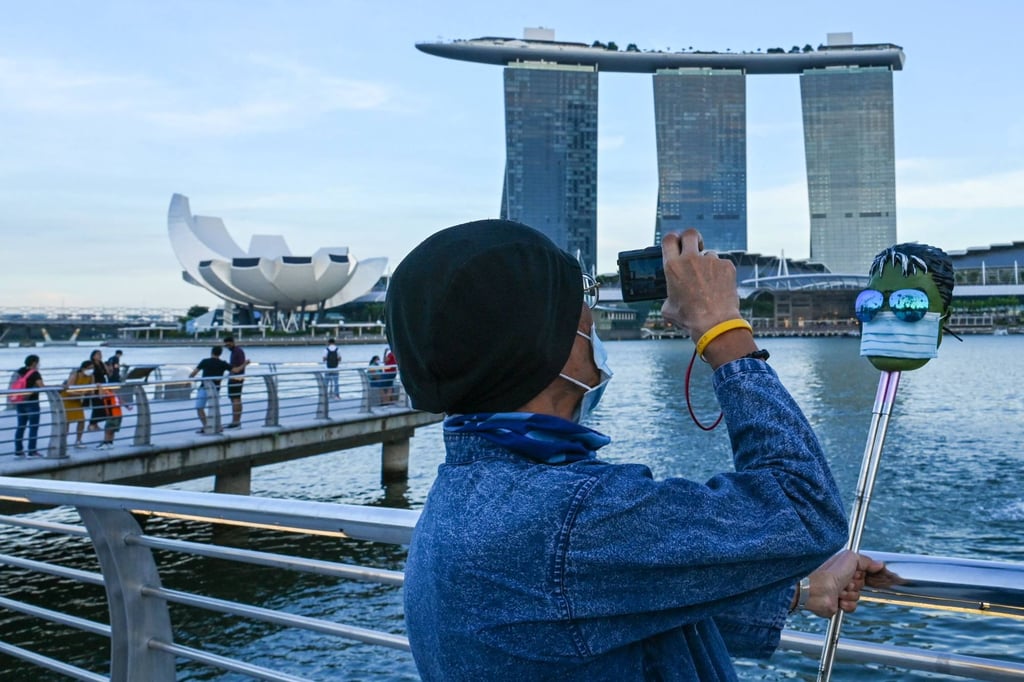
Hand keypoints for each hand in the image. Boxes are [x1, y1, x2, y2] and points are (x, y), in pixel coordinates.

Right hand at [659, 228, 754, 365]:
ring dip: (707, 264)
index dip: (673, 239)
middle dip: (692, 238)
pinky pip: (722, 264)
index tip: (677, 244)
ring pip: (708, 254)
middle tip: (694, 247)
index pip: (669, 239)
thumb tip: (671, 293)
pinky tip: (719, 287)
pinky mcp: (726, 266)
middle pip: (690, 233)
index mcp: (672, 267)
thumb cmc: (690, 318)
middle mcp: (690, 260)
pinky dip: (720, 273)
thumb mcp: (668, 307)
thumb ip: (669, 292)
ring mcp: (710, 261)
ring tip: (709, 283)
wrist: (715, 324)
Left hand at [803, 550, 886, 617]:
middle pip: (861, 584)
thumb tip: (880, 564)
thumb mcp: (851, 558)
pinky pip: (852, 606)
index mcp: (844, 566)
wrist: (818, 590)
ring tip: (840, 590)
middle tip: (847, 581)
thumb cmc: (830, 573)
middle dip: (856, 584)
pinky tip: (838, 599)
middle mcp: (842, 578)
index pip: (863, 571)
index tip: (863, 573)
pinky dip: (847, 604)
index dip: (864, 573)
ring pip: (857, 596)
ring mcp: (840, 591)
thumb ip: (866, 561)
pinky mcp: (838, 604)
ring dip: (850, 594)